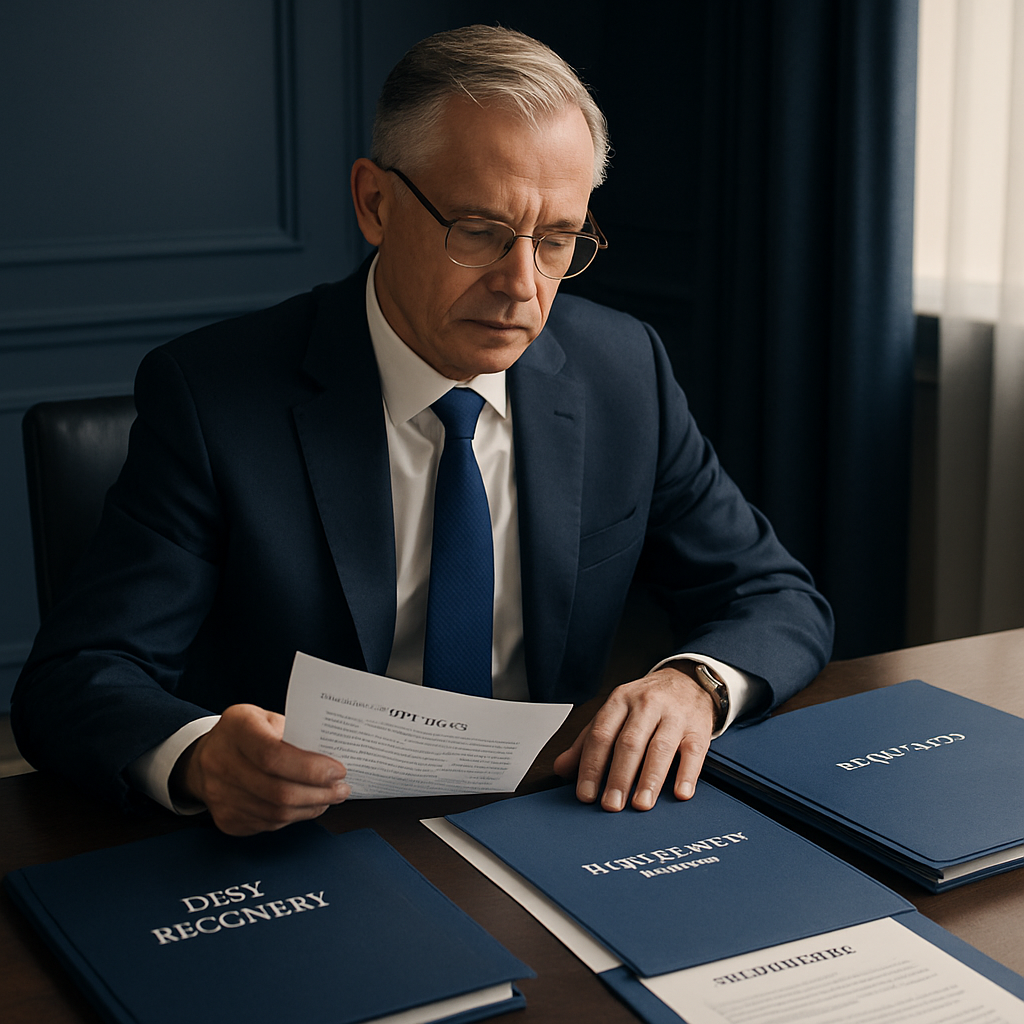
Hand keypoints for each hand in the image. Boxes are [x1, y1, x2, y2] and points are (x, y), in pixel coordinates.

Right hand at [172, 704, 350, 834]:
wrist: (205, 756)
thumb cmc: (247, 733)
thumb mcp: (267, 718)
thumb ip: (296, 733)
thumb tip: (332, 757)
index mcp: (237, 727)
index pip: (273, 756)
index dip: (310, 768)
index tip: (338, 770)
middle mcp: (221, 762)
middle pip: (278, 791)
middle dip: (319, 793)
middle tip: (342, 788)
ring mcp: (219, 795)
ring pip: (276, 813)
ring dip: (311, 807)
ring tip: (331, 797)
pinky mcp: (226, 820)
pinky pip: (269, 824)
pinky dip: (295, 817)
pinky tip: (309, 805)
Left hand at [552, 665, 714, 811]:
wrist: (688, 680)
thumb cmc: (646, 703)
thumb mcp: (614, 713)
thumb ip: (588, 741)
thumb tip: (561, 768)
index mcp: (620, 700)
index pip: (601, 734)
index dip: (592, 766)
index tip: (586, 794)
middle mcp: (646, 704)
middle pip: (629, 743)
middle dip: (619, 777)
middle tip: (611, 805)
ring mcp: (674, 715)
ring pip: (660, 748)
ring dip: (649, 779)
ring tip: (640, 804)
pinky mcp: (698, 728)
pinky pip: (693, 752)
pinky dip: (687, 774)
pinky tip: (680, 793)